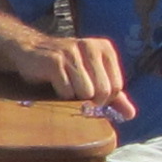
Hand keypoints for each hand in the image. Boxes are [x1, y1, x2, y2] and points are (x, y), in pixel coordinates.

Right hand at [13, 30, 134, 118]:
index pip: (116, 86)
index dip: (104, 99)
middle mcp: (90, 46)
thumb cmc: (66, 67)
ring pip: (85, 92)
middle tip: (76, 94)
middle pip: (102, 91)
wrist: (31, 50)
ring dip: (74, 98)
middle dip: (90, 101)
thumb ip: (114, 96)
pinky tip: (54, 84)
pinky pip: (66, 91)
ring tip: (65, 87)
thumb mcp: (93, 77)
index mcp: (104, 48)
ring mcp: (71, 52)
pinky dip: (60, 95)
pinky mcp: (54, 61)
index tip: (90, 95)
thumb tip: (131, 115)